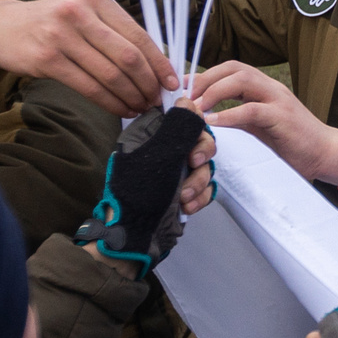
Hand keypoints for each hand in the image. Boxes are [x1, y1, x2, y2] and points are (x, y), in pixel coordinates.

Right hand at [0, 0, 172, 115]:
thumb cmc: (49, 22)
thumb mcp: (81, 13)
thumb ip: (112, 32)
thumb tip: (153, 65)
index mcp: (96, 0)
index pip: (138, 35)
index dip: (159, 63)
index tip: (172, 83)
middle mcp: (80, 13)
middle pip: (128, 57)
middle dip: (148, 84)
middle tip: (156, 101)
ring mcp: (62, 35)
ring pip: (110, 75)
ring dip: (131, 97)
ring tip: (140, 108)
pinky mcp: (47, 59)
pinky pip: (89, 87)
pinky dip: (110, 103)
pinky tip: (120, 110)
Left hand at [77, 105, 209, 276]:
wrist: (133, 240)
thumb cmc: (140, 194)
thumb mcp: (161, 154)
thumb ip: (179, 125)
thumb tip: (188, 97)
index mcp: (148, 135)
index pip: (179, 114)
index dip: (193, 121)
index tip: (196, 131)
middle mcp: (161, 151)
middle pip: (198, 138)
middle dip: (200, 153)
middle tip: (194, 163)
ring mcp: (172, 173)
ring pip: (204, 165)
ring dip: (199, 181)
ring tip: (184, 198)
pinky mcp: (182, 193)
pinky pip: (204, 187)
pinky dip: (200, 197)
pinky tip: (187, 207)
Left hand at [189, 60, 337, 188]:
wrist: (328, 153)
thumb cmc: (294, 143)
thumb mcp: (261, 127)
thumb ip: (240, 117)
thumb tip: (210, 117)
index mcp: (265, 88)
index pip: (232, 69)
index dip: (205, 74)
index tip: (183, 86)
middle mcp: (272, 88)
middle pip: (234, 68)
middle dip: (205, 78)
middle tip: (184, 95)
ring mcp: (279, 100)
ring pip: (242, 80)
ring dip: (214, 90)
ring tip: (195, 106)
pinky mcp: (283, 118)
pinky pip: (252, 109)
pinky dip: (229, 114)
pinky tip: (213, 122)